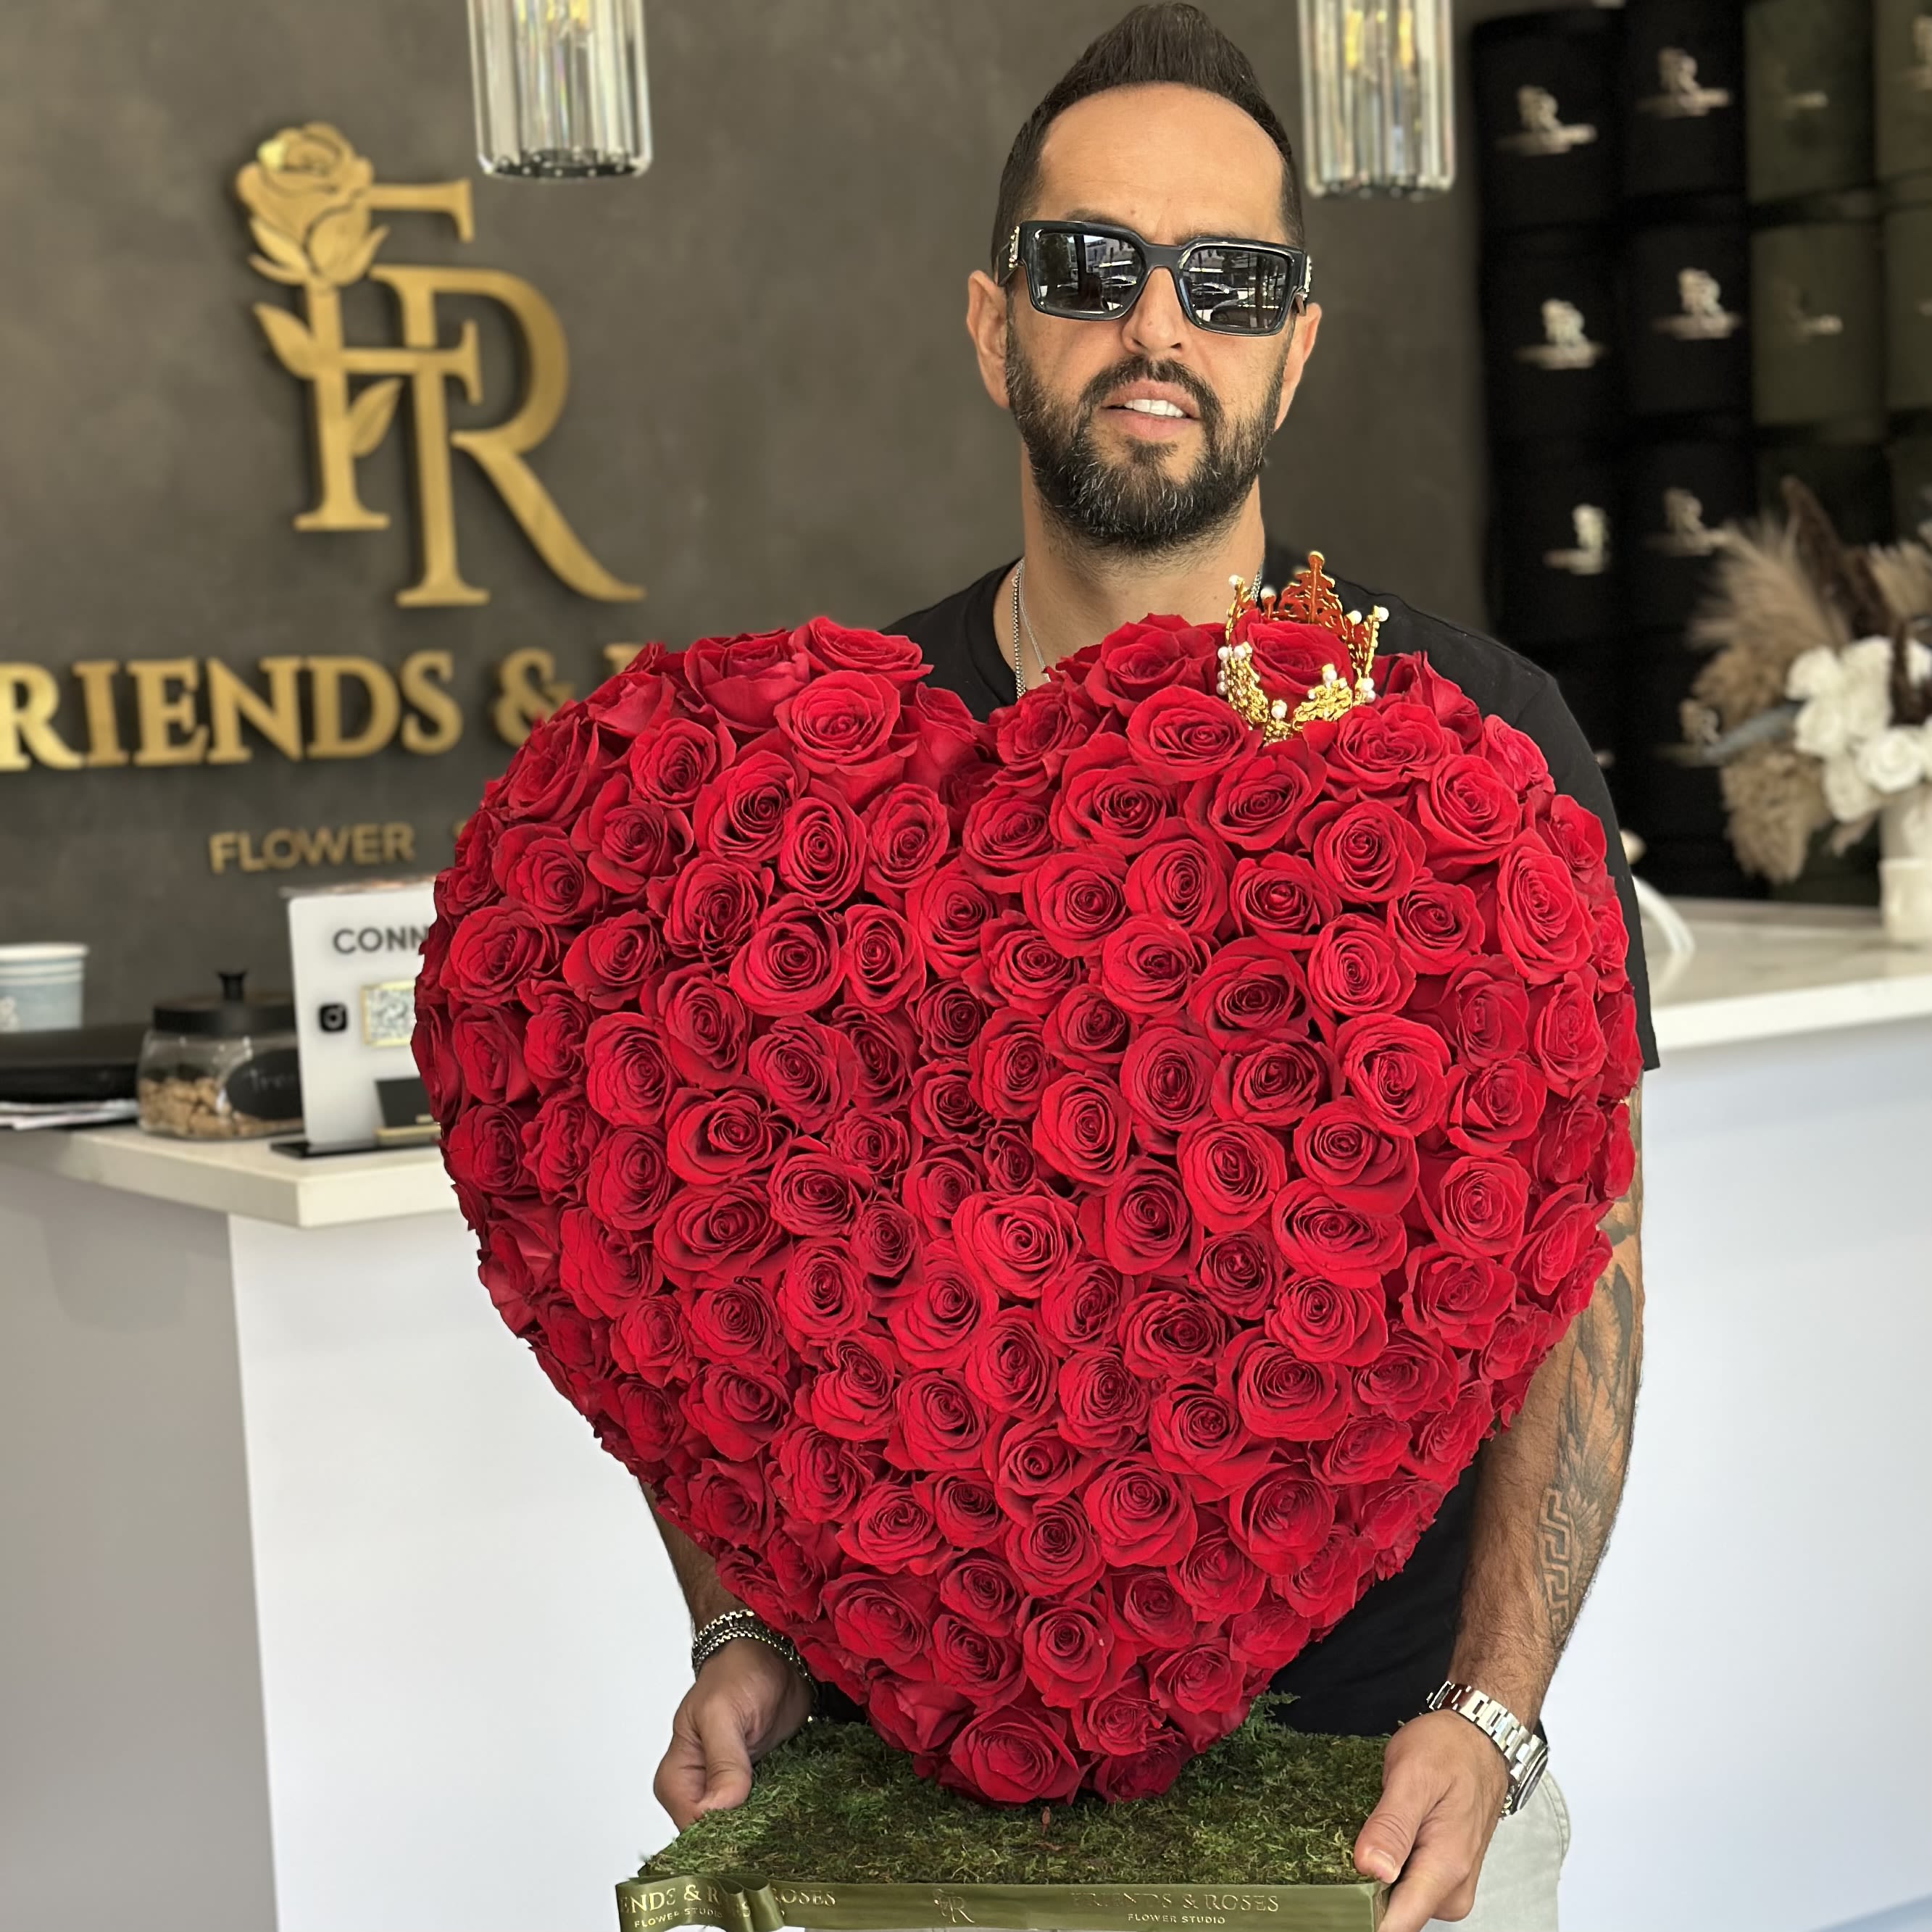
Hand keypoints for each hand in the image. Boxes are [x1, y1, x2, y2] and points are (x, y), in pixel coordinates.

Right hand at [653, 1638, 811, 1829]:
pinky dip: (779, 1814)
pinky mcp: (757, 1786)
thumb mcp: (723, 1713)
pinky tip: (795, 1809)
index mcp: (677, 1778)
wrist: (772, 1653)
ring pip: (743, 1830)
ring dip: (765, 1827)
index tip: (752, 1824)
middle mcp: (699, 1790)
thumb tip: (719, 1810)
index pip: (692, 1829)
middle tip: (777, 1824)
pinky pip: (764, 1815)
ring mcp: (729, 1791)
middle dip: (745, 1836)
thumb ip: (723, 1763)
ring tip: (789, 1814)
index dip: (721, 1834)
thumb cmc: (737, 1673)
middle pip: (716, 1837)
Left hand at [1352, 1710, 1512, 1931]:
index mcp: (1446, 1867)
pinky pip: (1408, 1886)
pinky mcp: (1446, 1877)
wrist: (1479, 1738)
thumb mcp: (1412, 1775)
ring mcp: (1451, 1885)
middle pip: (1395, 1915)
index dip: (1360, 1915)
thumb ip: (1392, 1825)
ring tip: (1372, 1831)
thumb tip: (1372, 1869)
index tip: (1334, 1896)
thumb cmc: (1450, 1750)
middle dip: (1364, 1889)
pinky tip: (1385, 1837)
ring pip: (1399, 1901)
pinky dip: (1390, 1867)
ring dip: (1376, 1875)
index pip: (1398, 1923)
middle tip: (1349, 1842)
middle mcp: (1453, 1888)